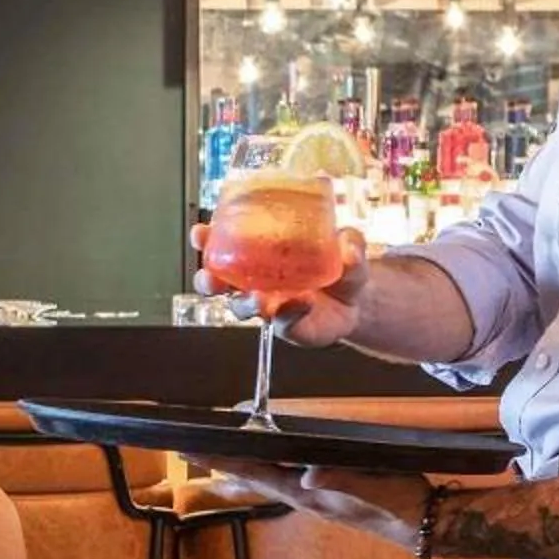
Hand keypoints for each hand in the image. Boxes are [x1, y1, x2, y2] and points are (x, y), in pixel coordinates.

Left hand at [187, 463, 431, 549]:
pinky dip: (266, 469)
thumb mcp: (372, 486)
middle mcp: (304, 497)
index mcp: (308, 495)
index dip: (225, 462)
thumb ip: (340, 480)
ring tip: (214, 460)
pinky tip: (264, 465)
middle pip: (254, 478)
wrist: (421, 522)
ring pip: (267, 480)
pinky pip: (285, 480)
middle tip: (190, 452)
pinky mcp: (326, 495)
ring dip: (241, 469)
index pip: (257, 475)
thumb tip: (308, 476)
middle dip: (222, 465)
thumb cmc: (398, 502)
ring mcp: (314, 498)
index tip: (194, 452)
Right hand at [192, 223, 372, 346]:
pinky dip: (288, 313)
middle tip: (212, 278)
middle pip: (218, 281)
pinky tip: (300, 303)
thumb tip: (346, 244)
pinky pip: (280, 322)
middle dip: (207, 280)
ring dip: (245, 303)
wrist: (357, 303)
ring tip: (258, 299)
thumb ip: (350, 243)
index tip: (201, 233)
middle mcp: (254, 280)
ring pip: (241, 307)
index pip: (223, 244)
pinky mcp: (286, 326)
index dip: (206, 240)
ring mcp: (267, 305)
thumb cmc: (340, 268)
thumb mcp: (349, 247)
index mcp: (258, 253)